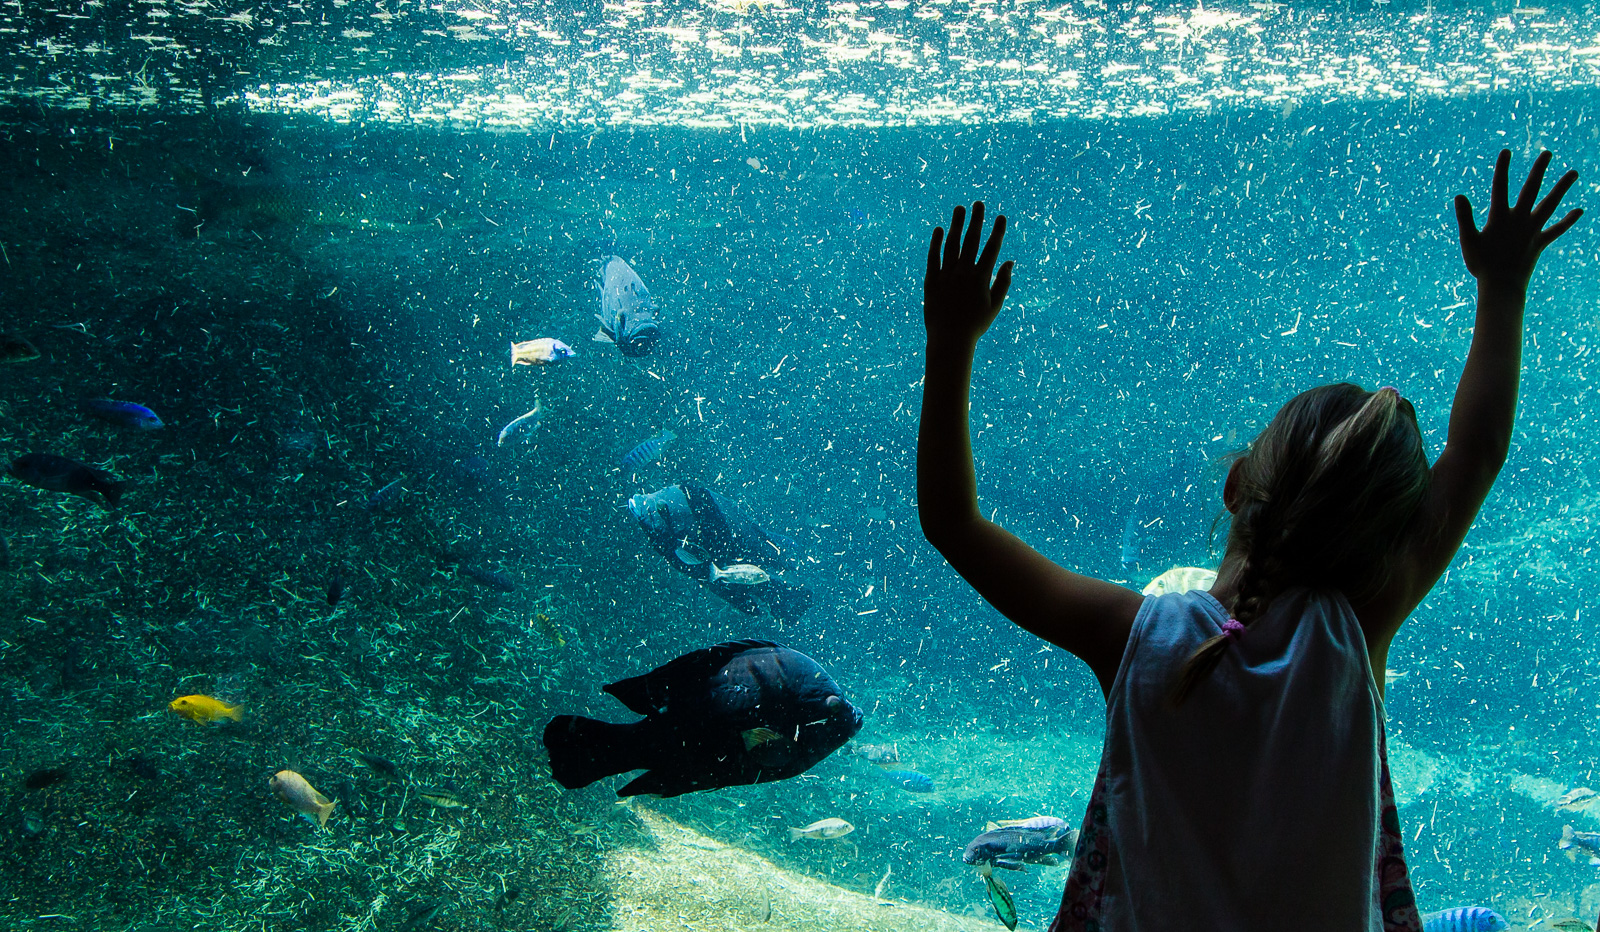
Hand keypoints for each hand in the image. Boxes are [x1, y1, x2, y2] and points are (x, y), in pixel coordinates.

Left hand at [924, 202, 1014, 343]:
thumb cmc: (975, 325)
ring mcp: (946, 276)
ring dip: (956, 225)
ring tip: (960, 209)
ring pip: (951, 245)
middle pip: (971, 241)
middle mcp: (963, 274)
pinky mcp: (931, 281)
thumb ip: (1003, 282)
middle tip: (978, 203)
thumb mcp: (994, 306)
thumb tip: (1010, 261)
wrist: (949, 340)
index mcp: (981, 279)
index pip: (992, 249)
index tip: (1001, 217)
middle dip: (976, 220)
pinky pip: (933, 258)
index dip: (997, 231)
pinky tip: (939, 229)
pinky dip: (936, 243)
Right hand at [1455, 149, 1581, 289]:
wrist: (1502, 286)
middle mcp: (1520, 220)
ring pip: (1550, 204)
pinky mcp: (1540, 242)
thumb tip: (1460, 196)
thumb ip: (1465, 217)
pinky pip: (1557, 229)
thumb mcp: (1468, 241)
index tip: (1506, 151)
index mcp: (1500, 218)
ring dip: (1562, 188)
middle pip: (1532, 190)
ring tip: (1574, 173)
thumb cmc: (1481, 265)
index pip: (1501, 187)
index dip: (1503, 168)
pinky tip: (1579, 210)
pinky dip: (1568, 220)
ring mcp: (1533, 230)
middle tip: (1547, 153)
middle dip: (1539, 170)